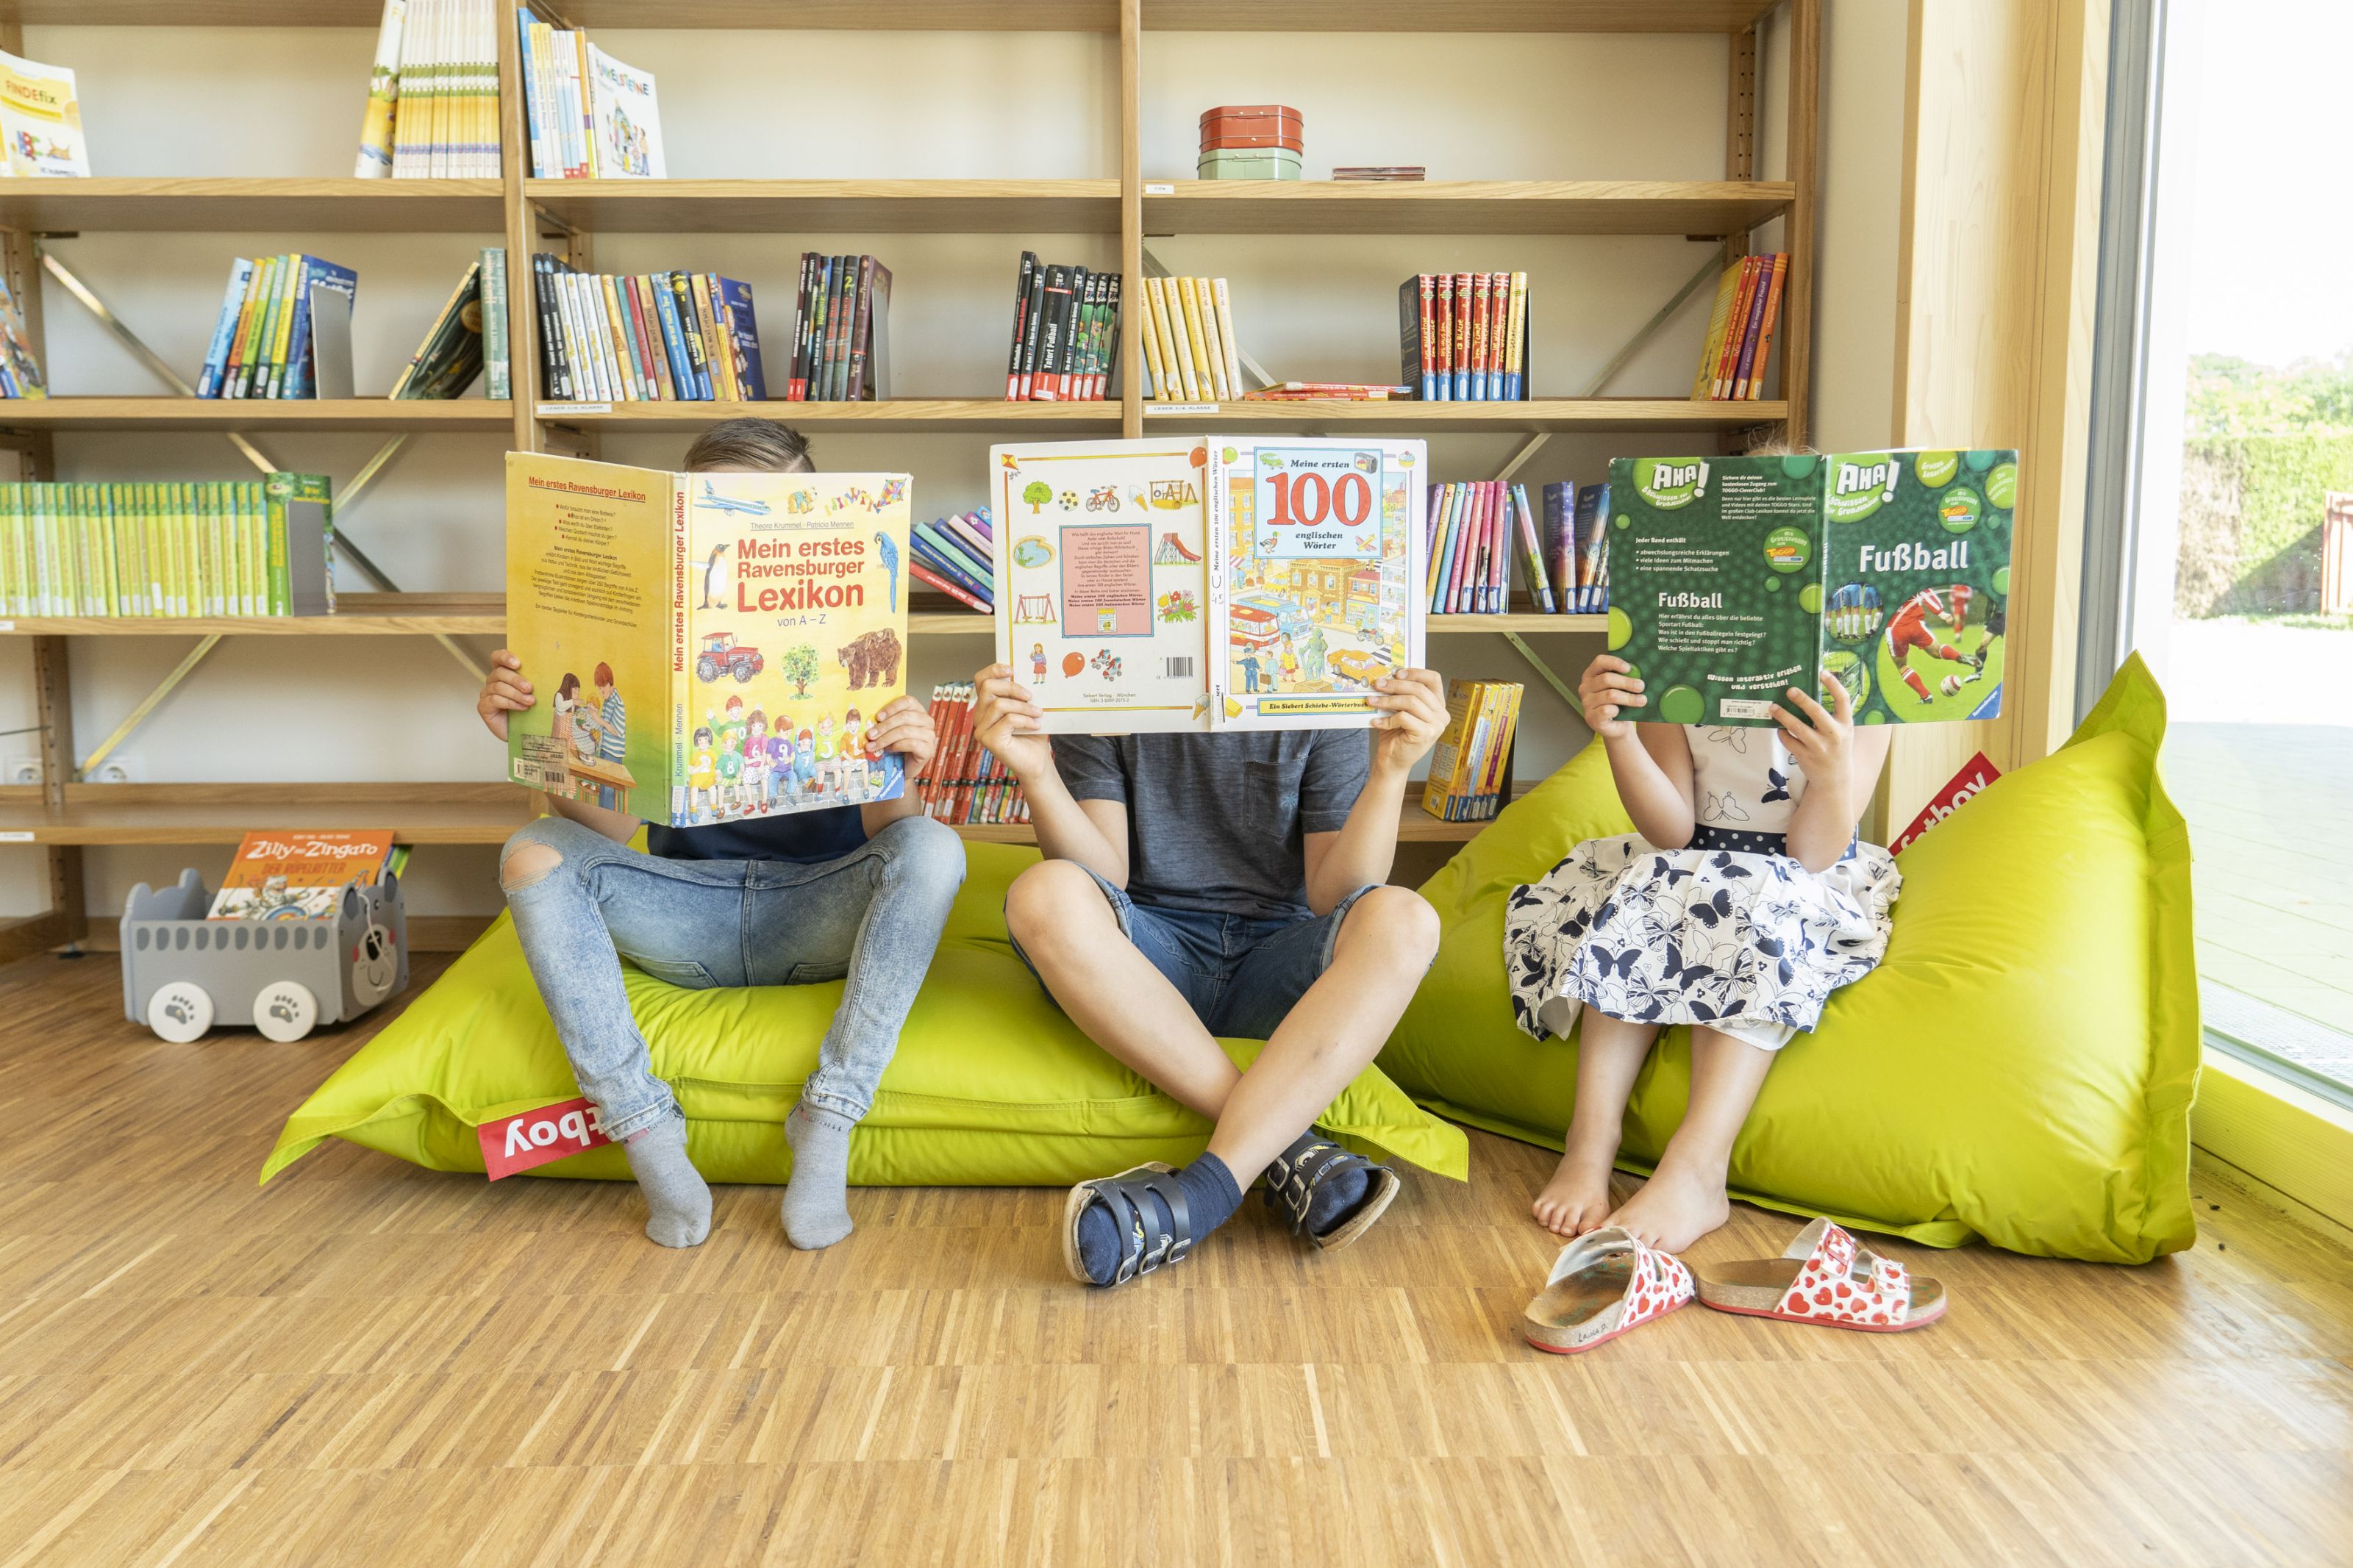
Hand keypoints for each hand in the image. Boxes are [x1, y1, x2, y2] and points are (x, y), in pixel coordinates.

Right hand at [478, 649, 531, 741]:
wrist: (526, 733)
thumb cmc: (531, 710)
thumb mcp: (537, 692)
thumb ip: (539, 680)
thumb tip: (553, 669)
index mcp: (504, 673)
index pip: (497, 657)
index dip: (505, 657)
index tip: (518, 663)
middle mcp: (493, 681)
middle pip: (499, 673)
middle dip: (516, 679)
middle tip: (530, 688)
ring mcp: (486, 694)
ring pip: (498, 687)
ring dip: (516, 694)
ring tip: (530, 701)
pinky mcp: (484, 706)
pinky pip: (494, 700)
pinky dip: (510, 703)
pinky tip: (522, 708)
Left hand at [863, 694, 937, 773]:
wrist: (903, 767)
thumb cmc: (896, 745)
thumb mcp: (890, 729)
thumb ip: (884, 721)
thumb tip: (869, 719)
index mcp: (918, 710)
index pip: (907, 701)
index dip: (891, 708)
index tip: (877, 717)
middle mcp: (927, 721)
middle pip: (905, 717)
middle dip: (884, 726)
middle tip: (870, 735)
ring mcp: (930, 735)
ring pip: (905, 731)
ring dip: (886, 738)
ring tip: (873, 745)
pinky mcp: (929, 749)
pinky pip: (911, 744)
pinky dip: (896, 746)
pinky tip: (888, 749)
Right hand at [969, 663, 1056, 780]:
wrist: (1037, 761)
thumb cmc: (1032, 733)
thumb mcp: (1026, 707)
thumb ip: (1020, 692)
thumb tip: (1026, 672)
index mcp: (986, 705)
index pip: (980, 679)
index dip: (993, 670)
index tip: (1011, 669)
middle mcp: (979, 716)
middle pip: (987, 687)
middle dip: (1012, 687)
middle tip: (1030, 696)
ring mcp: (981, 729)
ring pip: (999, 704)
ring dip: (1023, 707)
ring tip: (1038, 713)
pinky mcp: (988, 740)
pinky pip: (1007, 720)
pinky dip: (1025, 720)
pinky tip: (1035, 725)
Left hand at [1368, 667, 1447, 776]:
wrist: (1392, 762)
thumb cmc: (1395, 735)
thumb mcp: (1400, 710)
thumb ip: (1400, 695)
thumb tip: (1386, 676)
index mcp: (1438, 705)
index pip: (1433, 679)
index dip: (1415, 672)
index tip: (1397, 673)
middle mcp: (1441, 714)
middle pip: (1419, 689)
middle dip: (1395, 685)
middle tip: (1378, 685)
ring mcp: (1436, 725)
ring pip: (1411, 702)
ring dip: (1387, 700)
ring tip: (1372, 701)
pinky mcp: (1426, 734)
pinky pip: (1403, 718)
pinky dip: (1386, 719)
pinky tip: (1375, 722)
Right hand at [1578, 654, 1644, 741]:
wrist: (1618, 726)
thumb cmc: (1620, 703)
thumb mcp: (1621, 687)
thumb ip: (1626, 677)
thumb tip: (1639, 670)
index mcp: (1591, 675)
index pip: (1600, 662)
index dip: (1615, 662)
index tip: (1628, 668)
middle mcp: (1585, 687)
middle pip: (1607, 679)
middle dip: (1627, 682)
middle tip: (1641, 686)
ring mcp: (1586, 703)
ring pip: (1610, 695)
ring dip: (1629, 698)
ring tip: (1642, 700)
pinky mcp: (1591, 717)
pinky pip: (1606, 710)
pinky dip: (1617, 710)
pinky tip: (1621, 712)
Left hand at [1770, 672, 1855, 794]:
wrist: (1835, 778)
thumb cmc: (1837, 747)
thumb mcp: (1842, 730)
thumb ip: (1832, 714)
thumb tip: (1812, 690)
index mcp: (1846, 724)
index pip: (1843, 700)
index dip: (1834, 685)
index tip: (1822, 673)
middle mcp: (1834, 734)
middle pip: (1816, 712)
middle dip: (1802, 700)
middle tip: (1789, 690)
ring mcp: (1819, 747)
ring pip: (1797, 728)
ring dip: (1783, 716)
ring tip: (1773, 707)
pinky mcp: (1805, 756)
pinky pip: (1789, 741)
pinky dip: (1782, 734)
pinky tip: (1780, 729)